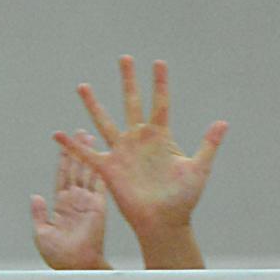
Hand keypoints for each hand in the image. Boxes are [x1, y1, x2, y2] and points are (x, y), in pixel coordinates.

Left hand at [31, 135, 110, 270]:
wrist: (76, 265)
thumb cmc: (58, 255)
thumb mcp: (41, 233)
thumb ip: (38, 214)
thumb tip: (35, 196)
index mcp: (61, 205)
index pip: (62, 177)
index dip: (63, 160)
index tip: (65, 144)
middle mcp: (76, 200)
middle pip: (76, 170)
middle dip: (78, 151)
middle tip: (81, 132)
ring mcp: (87, 202)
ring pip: (88, 173)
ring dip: (89, 156)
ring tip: (90, 138)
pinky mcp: (98, 207)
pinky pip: (99, 185)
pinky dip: (100, 171)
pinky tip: (101, 156)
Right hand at [54, 56, 227, 242]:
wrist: (165, 222)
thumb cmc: (184, 199)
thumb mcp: (198, 169)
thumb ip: (208, 144)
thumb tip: (223, 122)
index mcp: (161, 137)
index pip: (160, 103)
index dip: (160, 83)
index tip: (159, 62)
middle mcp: (140, 140)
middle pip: (132, 103)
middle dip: (129, 81)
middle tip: (125, 58)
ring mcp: (123, 153)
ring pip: (105, 122)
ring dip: (93, 104)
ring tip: (83, 86)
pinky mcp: (110, 169)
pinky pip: (87, 154)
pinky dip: (72, 146)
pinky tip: (56, 134)